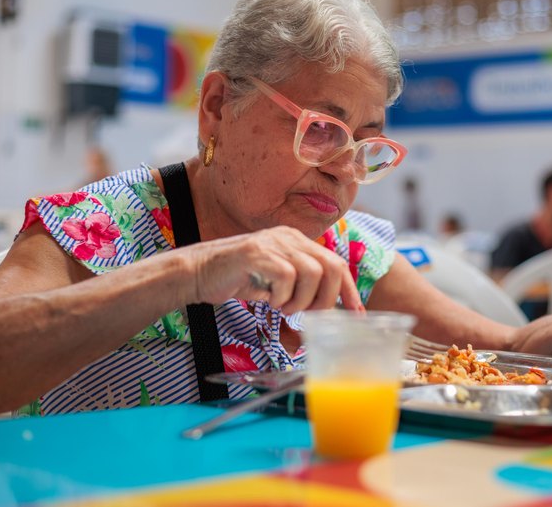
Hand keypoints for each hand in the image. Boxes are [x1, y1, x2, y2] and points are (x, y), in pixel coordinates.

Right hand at [190, 226, 362, 313]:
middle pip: (331, 266)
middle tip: (308, 314)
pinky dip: (282, 296)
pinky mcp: (258, 254)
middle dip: (326, 298)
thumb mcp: (275, 281)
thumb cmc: (235, 279)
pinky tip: (268, 300)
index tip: (355, 313)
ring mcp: (273, 243)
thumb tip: (327, 308)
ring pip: (313, 272)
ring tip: (282, 307)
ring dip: (302, 299)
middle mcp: (289, 237)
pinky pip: (287, 277)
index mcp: (297, 241)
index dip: (349, 290)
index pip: (336, 263)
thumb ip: (299, 286)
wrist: (196, 273)